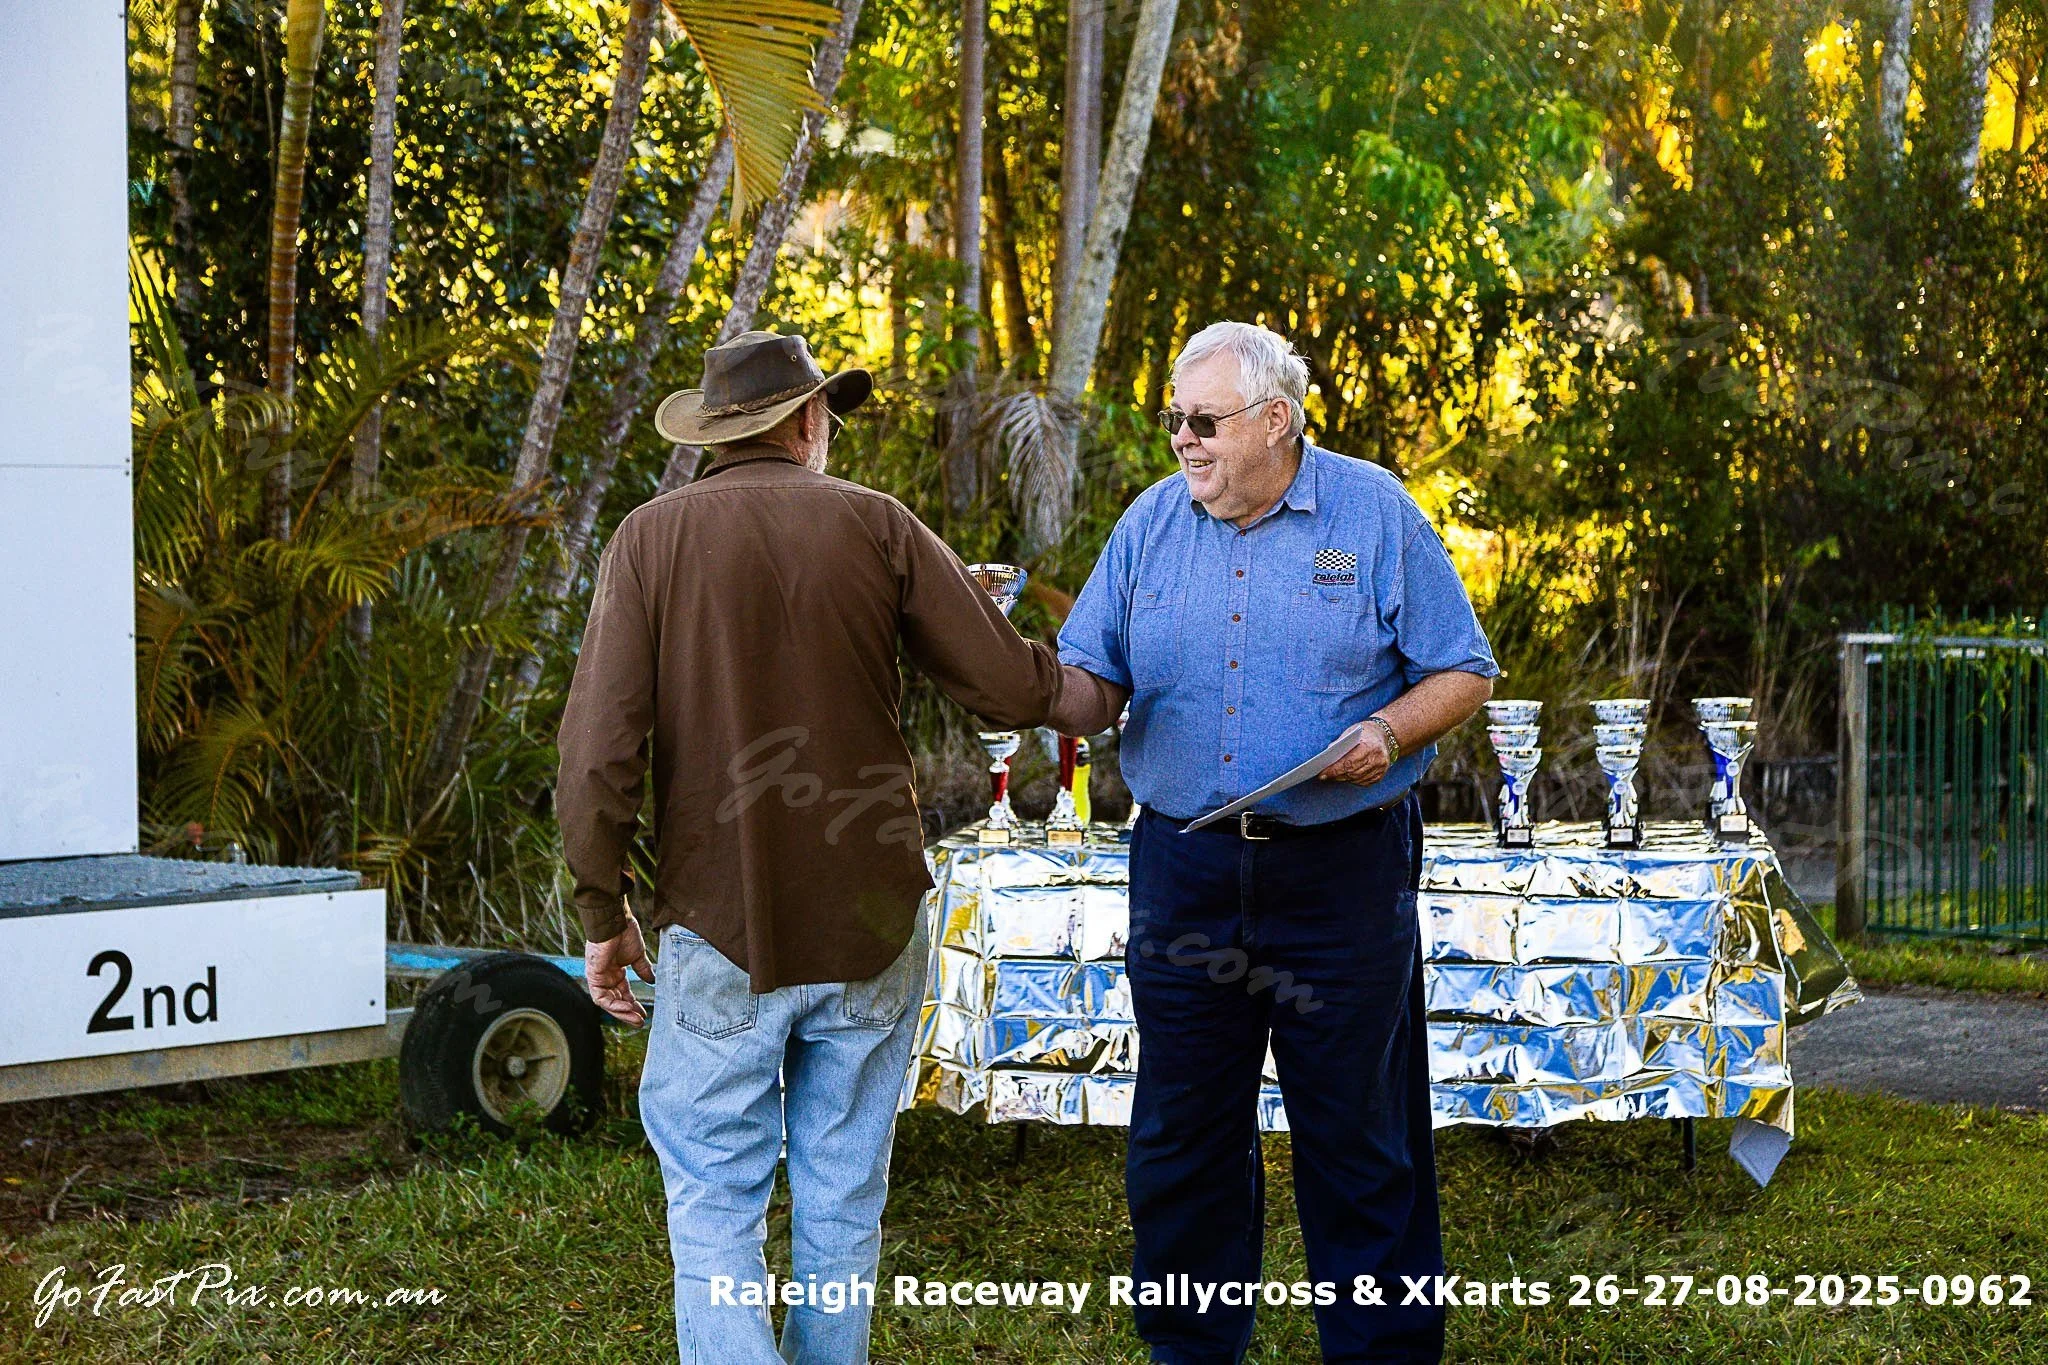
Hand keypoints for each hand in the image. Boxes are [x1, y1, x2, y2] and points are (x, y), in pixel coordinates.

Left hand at [585, 912, 654, 1026]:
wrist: (616, 921)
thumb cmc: (625, 933)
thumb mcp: (638, 955)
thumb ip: (643, 969)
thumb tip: (653, 980)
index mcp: (615, 971)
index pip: (623, 993)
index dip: (633, 1004)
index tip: (644, 1013)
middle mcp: (605, 976)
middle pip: (616, 1000)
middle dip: (628, 1012)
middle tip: (641, 1021)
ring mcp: (598, 977)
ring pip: (608, 1002)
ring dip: (622, 1012)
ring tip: (636, 1019)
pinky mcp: (594, 976)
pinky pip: (601, 998)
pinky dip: (614, 1005)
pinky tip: (627, 1008)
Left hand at [1318, 725, 1390, 786]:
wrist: (1383, 734)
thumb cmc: (1364, 733)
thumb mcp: (1351, 732)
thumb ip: (1339, 743)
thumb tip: (1327, 754)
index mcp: (1369, 747)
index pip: (1349, 762)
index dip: (1334, 770)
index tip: (1322, 774)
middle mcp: (1377, 759)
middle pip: (1352, 772)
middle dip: (1336, 775)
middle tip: (1324, 776)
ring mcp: (1380, 768)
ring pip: (1357, 779)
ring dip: (1343, 778)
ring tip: (1332, 777)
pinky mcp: (1380, 775)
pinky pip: (1363, 782)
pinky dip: (1353, 780)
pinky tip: (1345, 777)